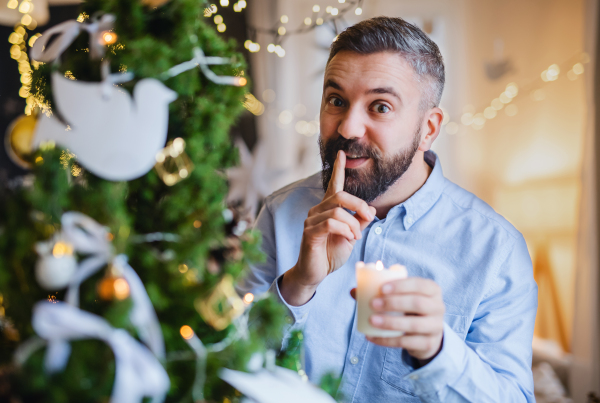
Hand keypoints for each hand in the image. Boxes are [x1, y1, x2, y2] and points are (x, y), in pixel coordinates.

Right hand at [280, 150, 375, 305]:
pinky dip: (345, 230)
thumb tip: (369, 209)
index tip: (341, 153)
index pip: (333, 185)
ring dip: (354, 225)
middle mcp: (317, 210)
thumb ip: (359, 222)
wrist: (315, 273)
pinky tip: (349, 239)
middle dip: (359, 206)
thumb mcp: (351, 236)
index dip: (337, 168)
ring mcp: (311, 220)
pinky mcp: (309, 232)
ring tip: (356, 237)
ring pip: (338, 211)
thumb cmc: (331, 253)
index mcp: (328, 209)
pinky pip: (330, 223)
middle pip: (341, 196)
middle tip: (369, 219)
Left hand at [350, 278, 444, 362]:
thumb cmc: (410, 309)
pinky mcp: (429, 344)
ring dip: (391, 322)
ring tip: (372, 320)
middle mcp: (438, 307)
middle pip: (418, 303)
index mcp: (432, 290)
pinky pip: (407, 342)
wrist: (427, 335)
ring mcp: (435, 327)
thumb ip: (381, 292)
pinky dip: (387, 340)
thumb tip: (354, 291)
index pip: (419, 284)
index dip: (401, 285)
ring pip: (414, 324)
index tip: (381, 288)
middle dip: (394, 303)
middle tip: (373, 303)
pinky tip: (372, 337)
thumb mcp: (402, 297)